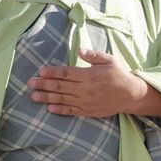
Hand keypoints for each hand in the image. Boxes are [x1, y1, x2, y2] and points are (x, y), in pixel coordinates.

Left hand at [29, 49, 148, 117]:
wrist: (131, 95)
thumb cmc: (119, 75)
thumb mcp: (109, 60)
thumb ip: (93, 55)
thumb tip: (80, 50)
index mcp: (89, 75)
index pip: (66, 73)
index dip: (52, 72)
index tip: (41, 71)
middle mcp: (85, 89)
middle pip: (60, 86)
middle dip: (43, 84)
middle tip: (30, 83)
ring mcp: (85, 101)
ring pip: (62, 99)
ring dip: (47, 97)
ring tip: (34, 96)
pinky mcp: (87, 111)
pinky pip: (71, 110)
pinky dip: (59, 109)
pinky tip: (49, 107)